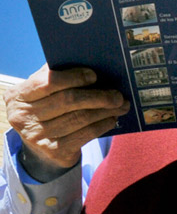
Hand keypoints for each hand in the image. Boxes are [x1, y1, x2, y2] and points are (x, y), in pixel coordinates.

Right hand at [4, 64, 129, 181]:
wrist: (39, 147)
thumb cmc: (46, 108)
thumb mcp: (43, 92)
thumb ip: (58, 75)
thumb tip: (91, 61)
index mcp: (18, 96)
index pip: (48, 82)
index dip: (74, 77)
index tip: (94, 76)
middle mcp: (23, 117)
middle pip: (68, 101)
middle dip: (98, 96)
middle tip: (118, 94)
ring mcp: (37, 136)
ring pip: (80, 118)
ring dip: (105, 110)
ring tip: (121, 105)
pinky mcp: (53, 151)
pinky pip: (85, 135)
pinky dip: (102, 125)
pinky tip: (112, 119)